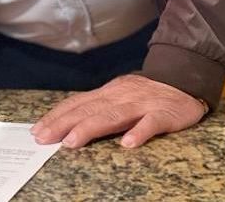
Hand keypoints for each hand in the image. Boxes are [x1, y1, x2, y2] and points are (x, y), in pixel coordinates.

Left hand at [30, 74, 206, 148]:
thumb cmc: (149, 94)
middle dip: (64, 124)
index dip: (57, 116)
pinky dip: (140, 132)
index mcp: (110, 92)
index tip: (37, 130)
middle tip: (45, 138)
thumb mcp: (120, 95)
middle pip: (90, 110)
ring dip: (92, 128)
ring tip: (73, 141)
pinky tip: (128, 144)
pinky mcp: (165, 113)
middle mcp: (122, 96)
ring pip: (114, 115)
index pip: (78, 103)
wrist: (186, 80)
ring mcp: (143, 104)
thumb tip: (68, 122)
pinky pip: (151, 123)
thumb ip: (99, 107)